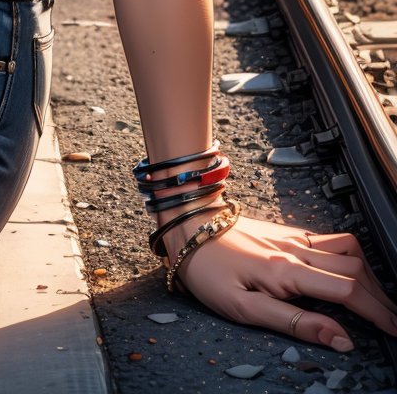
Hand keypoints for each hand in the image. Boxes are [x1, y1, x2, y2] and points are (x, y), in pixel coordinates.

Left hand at [172, 211, 396, 349]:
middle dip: (381, 297)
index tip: (394, 331)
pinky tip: (351, 270)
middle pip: (356, 269)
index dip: (377, 313)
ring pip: (348, 248)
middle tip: (394, 321)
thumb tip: (340, 338)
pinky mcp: (287, 231)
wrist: (188, 225)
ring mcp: (293, 237)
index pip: (349, 291)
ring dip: (370, 273)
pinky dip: (351, 255)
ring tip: (378, 300)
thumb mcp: (244, 309)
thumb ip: (295, 323)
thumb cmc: (209, 270)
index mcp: (287, 272)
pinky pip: (330, 239)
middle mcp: (297, 250)